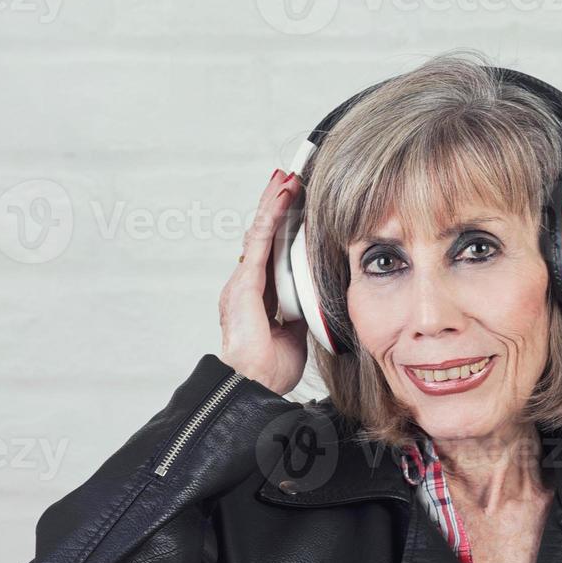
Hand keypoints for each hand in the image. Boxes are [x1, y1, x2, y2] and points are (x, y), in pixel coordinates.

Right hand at [219, 169, 308, 395]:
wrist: (254, 384)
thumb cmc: (271, 366)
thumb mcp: (296, 331)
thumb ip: (302, 309)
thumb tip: (319, 297)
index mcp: (258, 294)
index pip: (272, 250)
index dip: (283, 225)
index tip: (296, 201)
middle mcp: (247, 283)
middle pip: (263, 235)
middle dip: (275, 205)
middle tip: (289, 178)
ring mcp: (243, 282)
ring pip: (260, 232)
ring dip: (274, 203)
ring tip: (286, 178)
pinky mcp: (245, 284)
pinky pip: (259, 243)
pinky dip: (271, 218)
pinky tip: (280, 198)